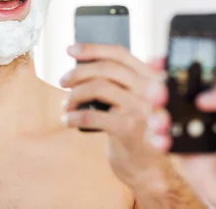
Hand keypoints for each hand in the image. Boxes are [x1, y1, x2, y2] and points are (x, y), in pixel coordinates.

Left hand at [59, 43, 167, 191]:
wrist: (148, 167)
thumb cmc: (135, 130)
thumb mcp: (133, 101)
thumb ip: (119, 81)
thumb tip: (81, 61)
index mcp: (152, 77)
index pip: (120, 53)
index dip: (92, 48)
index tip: (70, 49)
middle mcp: (151, 89)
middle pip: (107, 68)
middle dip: (79, 72)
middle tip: (63, 80)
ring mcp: (142, 108)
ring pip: (98, 87)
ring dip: (74, 94)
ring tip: (65, 104)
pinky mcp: (129, 128)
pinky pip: (92, 115)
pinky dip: (73, 116)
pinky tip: (67, 120)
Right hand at [147, 72, 215, 208]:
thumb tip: (204, 96)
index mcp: (215, 91)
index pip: (191, 68)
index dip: (173, 61)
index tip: (161, 60)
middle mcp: (196, 105)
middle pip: (167, 85)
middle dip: (157, 87)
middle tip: (159, 95)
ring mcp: (183, 124)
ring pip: (157, 109)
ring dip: (155, 114)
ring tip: (164, 124)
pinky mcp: (174, 144)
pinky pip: (155, 135)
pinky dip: (155, 137)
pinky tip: (166, 143)